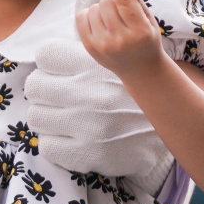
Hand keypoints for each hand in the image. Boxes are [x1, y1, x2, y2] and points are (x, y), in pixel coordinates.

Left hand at [25, 39, 174, 192]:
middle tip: (58, 96)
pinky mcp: (88, 154)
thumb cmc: (130, 88)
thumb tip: (48, 49)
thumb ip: (83, 51)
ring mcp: (87, 125)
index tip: (58, 72)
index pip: (45, 55)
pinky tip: (68, 137)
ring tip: (62, 117)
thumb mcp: (113, 61)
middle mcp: (88, 93)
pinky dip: (55, 142)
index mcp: (93, 65)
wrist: (169, 124)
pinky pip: (47, 146)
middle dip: (44, 91)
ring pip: (36, 116)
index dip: (50, 64)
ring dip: (47, 116)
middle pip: (34, 86)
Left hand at [76, 0, 165, 81]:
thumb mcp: (147, 20)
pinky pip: (81, 17)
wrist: (140, 70)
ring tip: (112, 21)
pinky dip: (89, 15)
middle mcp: (121, 39)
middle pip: (107, 1)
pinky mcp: (90, 47)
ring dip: (101, 9)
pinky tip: (100, 23)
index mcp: (140, 31)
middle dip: (112, 0)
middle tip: (120, 12)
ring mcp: (103, 45)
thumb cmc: (145, 39)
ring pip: (94, 8)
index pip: (125, 2)